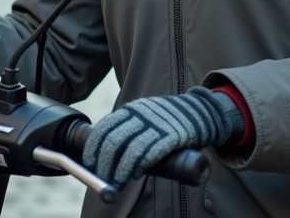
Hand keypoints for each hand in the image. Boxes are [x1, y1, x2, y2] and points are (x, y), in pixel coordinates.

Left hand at [82, 87, 243, 186]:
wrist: (200, 111)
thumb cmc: (168, 119)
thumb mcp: (145, 114)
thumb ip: (129, 127)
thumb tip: (108, 152)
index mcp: (131, 109)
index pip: (104, 128)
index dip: (93, 148)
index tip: (89, 163)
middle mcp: (141, 115)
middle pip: (114, 141)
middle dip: (105, 163)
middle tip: (103, 178)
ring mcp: (156, 125)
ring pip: (130, 150)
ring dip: (120, 169)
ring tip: (117, 181)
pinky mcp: (171, 136)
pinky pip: (150, 152)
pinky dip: (140, 165)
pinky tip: (137, 173)